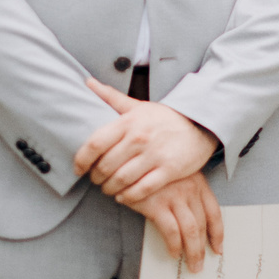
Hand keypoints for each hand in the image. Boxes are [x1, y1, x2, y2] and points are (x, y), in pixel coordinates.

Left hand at [76, 77, 221, 207]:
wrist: (200, 125)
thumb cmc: (164, 117)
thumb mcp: (138, 105)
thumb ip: (111, 97)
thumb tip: (88, 82)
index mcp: (128, 122)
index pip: (95, 143)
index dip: (82, 159)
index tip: (78, 169)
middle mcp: (139, 138)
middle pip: (106, 165)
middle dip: (96, 178)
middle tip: (96, 181)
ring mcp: (155, 154)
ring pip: (122, 179)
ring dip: (110, 189)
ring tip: (109, 189)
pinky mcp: (169, 170)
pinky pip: (142, 189)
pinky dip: (129, 196)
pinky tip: (124, 196)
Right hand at [133, 170, 224, 270]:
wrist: (128, 161)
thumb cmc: (151, 171)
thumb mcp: (176, 177)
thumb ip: (187, 195)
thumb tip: (196, 227)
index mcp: (198, 182)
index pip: (214, 212)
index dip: (217, 233)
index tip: (217, 248)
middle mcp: (189, 188)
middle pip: (202, 225)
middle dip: (202, 248)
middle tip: (200, 264)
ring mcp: (174, 196)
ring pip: (191, 230)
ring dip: (192, 252)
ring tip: (191, 265)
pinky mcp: (156, 204)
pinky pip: (171, 231)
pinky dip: (174, 245)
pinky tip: (174, 253)